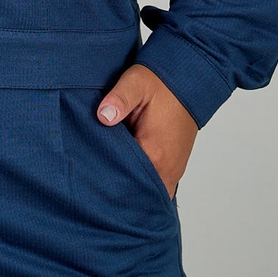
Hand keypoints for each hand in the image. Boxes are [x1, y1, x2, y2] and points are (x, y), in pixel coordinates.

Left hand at [96, 64, 197, 199]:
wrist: (188, 81)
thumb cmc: (160, 83)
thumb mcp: (135, 82)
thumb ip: (119, 99)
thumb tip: (103, 116)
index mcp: (155, 154)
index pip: (126, 184)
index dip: (106, 183)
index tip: (89, 179)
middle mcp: (167, 170)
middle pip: (137, 196)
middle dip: (117, 193)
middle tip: (94, 184)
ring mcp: (172, 171)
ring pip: (147, 194)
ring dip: (130, 190)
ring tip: (107, 181)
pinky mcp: (173, 168)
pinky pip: (156, 187)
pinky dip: (141, 184)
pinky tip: (124, 174)